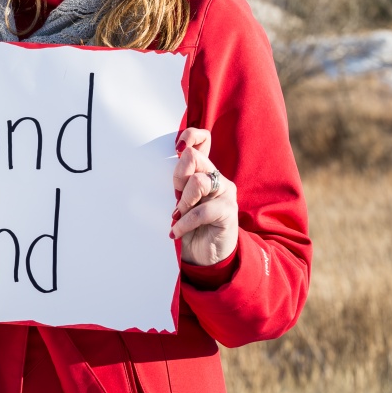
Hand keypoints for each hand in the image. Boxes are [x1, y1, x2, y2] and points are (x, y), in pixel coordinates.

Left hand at [170, 128, 238, 265]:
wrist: (204, 256)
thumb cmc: (188, 226)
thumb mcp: (178, 201)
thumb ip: (177, 183)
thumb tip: (162, 168)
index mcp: (203, 170)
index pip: (203, 139)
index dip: (190, 136)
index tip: (177, 147)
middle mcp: (215, 177)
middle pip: (194, 158)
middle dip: (178, 176)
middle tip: (174, 196)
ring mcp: (225, 192)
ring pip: (198, 182)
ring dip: (183, 201)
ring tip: (177, 215)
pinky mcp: (228, 211)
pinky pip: (202, 210)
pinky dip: (185, 222)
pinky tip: (176, 231)